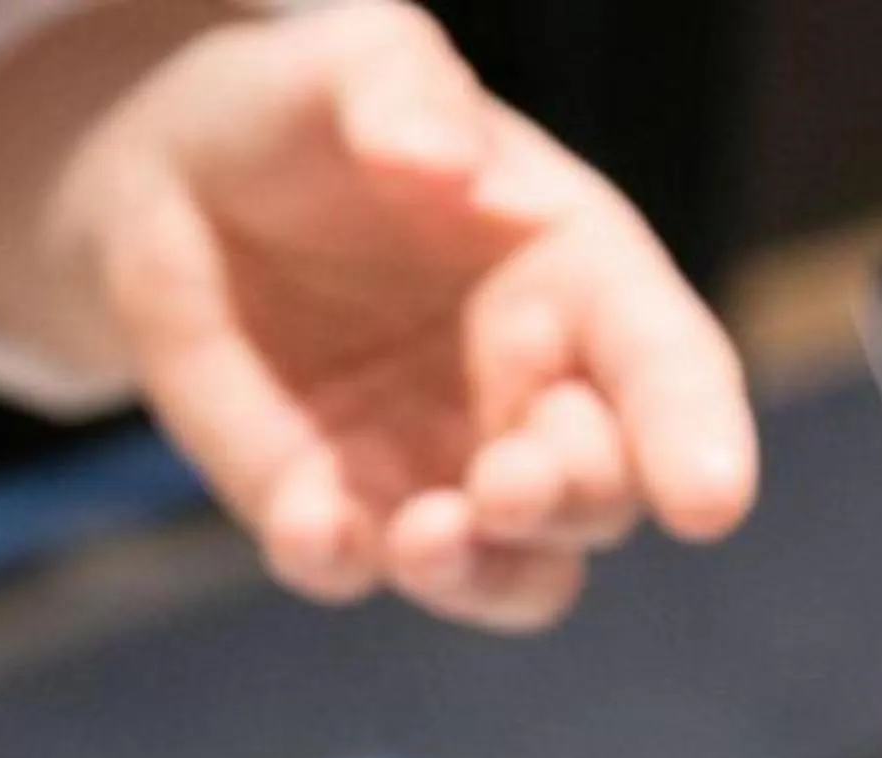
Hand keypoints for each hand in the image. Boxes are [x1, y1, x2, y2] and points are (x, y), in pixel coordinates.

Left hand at [64, 3, 756, 628]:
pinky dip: (340, 561)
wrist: (173, 187)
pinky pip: (354, 570)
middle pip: (603, 494)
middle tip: (510, 479)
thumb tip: (446, 162)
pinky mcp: (339, 514)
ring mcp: (438, 472)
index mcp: (574, 279)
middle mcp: (528, 395)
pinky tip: (311, 520)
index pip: (667, 368)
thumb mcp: (350, 60)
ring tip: (429, 535)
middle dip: (575, 500)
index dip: (697, 437)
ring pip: (510, 574)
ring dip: (485, 573)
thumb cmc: (300, 112)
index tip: (708, 503)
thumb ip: (404, 90)